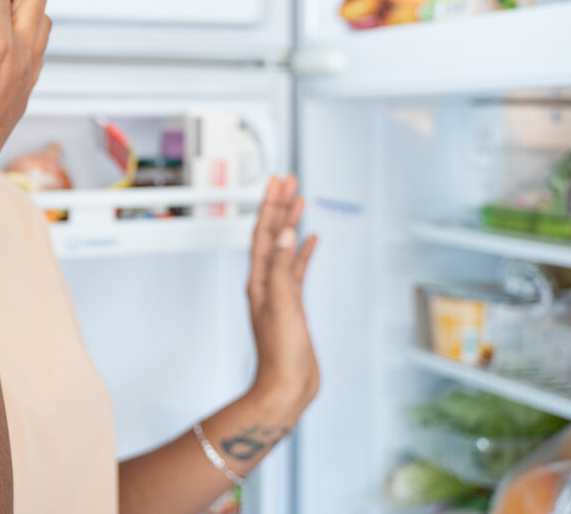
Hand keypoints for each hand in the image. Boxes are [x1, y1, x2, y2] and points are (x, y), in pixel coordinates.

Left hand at [246, 174, 319, 415]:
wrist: (285, 389)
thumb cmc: (281, 356)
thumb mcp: (283, 307)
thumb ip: (283, 269)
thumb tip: (286, 234)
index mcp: (259, 281)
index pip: (264, 233)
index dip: (272, 205)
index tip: (279, 181)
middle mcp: (265, 283)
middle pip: (272, 235)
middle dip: (280, 206)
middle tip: (289, 180)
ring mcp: (279, 293)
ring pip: (285, 248)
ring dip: (291, 224)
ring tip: (299, 200)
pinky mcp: (293, 305)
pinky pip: (297, 269)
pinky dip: (304, 252)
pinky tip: (311, 241)